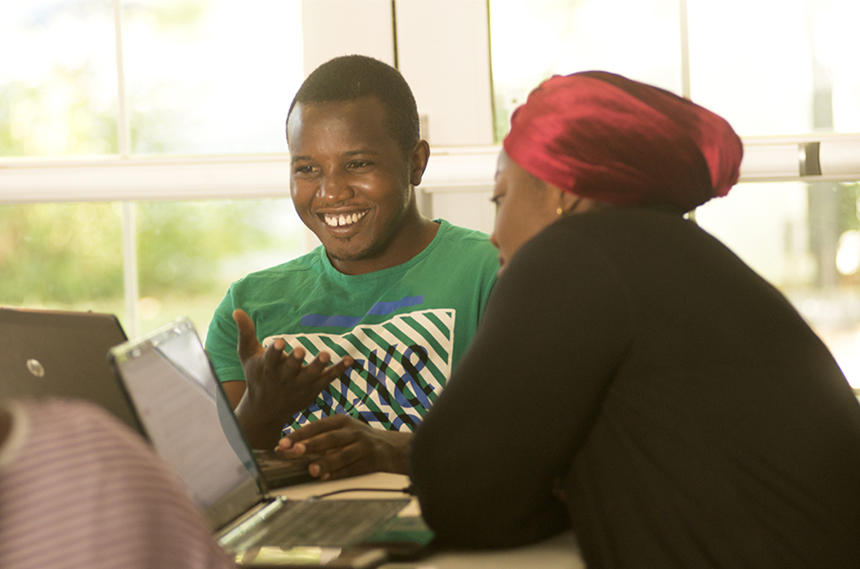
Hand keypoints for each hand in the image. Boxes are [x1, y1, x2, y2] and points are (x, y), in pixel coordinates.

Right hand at [232, 309, 352, 448]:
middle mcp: (284, 377)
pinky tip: (349, 360)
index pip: (270, 358)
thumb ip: (245, 332)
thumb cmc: (256, 376)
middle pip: (290, 369)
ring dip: (318, 366)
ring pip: (310, 375)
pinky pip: (328, 379)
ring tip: (325, 354)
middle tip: (300, 351)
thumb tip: (237, 310)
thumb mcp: (247, 356)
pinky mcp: (313, 390)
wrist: (265, 410)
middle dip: (294, 361)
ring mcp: (299, 385)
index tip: (279, 342)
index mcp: (267, 367)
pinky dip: (339, 370)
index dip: (275, 351)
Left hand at [275, 415, 411, 480]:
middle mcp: (354, 431)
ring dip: (326, 462)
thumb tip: (288, 448)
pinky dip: (340, 473)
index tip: (283, 443)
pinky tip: (327, 477)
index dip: (300, 434)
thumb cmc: (359, 440)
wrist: (392, 448)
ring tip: (311, 469)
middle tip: (295, 451)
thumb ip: (319, 438)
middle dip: (311, 444)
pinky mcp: (372, 461)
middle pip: (330, 438)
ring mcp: (364, 446)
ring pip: (343, 454)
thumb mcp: (342, 432)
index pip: (318, 426)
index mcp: (342, 421)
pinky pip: (354, 468)